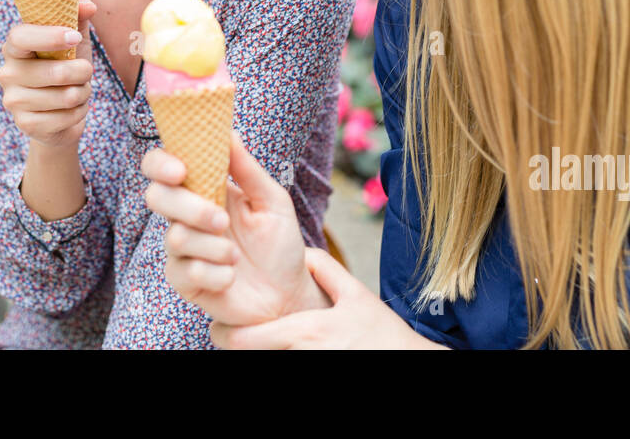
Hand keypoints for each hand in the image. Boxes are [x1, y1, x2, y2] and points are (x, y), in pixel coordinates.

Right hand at [0, 0, 97, 150]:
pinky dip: (78, 113)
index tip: (74, 37)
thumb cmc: (66, 67)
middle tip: (83, 72)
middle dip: (82, 72)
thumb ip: (77, 15)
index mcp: (14, 47)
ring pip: (66, 96)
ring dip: (82, 94)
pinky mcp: (25, 124)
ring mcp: (13, 101)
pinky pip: (66, 118)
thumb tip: (87, 5)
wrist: (62, 113)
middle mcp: (7, 73)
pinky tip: (69, 111)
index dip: (49, 36)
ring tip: (76, 91)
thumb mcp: (74, 39)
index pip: (20, 37)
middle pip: (55, 72)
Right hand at [142, 131, 324, 326]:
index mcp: (204, 189)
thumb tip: (229, 133)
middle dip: (190, 208)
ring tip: (236, 256)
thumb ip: (248, 170)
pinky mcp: (183, 281)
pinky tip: (231, 277)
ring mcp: (182, 249)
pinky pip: (186, 272)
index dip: (161, 163)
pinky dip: (216, 274)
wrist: (288, 294)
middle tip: (222, 221)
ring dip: (214, 247)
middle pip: (157, 197)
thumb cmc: (280, 244)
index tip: (180, 171)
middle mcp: (186, 216)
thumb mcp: (273, 202)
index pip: (162, 166)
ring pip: (176, 237)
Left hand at [210, 247, 443, 349]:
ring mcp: (307, 370)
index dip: (224, 334)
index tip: (219, 326)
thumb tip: (301, 251)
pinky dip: (278, 360)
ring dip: (257, 355)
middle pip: (247, 358)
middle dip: (236, 346)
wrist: (410, 363)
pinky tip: (281, 351)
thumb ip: (325, 269)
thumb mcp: (356, 294)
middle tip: (231, 334)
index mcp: (305, 333)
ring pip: (265, 365)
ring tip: (257, 341)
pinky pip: (285, 368)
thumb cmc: (383, 333)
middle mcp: (301, 357)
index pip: (243, 340)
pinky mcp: (314, 379)